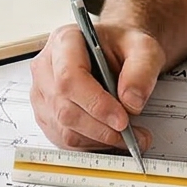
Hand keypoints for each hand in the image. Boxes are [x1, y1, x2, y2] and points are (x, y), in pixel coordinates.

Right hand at [29, 20, 166, 152]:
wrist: (116, 52)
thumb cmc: (123, 46)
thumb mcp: (144, 48)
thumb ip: (142, 70)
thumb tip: (131, 102)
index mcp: (65, 42)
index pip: (69, 78)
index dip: (96, 104)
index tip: (122, 119)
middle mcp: (46, 68)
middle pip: (65, 109)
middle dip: (102, 129)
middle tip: (132, 134)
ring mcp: (43, 94)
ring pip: (64, 129)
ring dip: (99, 140)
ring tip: (129, 136)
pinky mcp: (47, 115)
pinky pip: (64, 140)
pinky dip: (91, 144)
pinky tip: (111, 137)